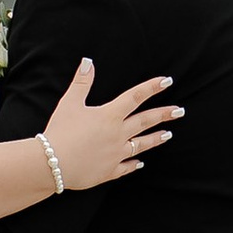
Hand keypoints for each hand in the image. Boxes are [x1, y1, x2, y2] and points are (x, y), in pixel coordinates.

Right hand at [41, 59, 179, 192]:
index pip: (135, 97)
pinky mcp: (109, 171)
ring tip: (168, 135)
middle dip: (164, 114)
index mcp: (110, 116)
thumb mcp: (70, 103)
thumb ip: (82, 82)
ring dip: (155, 139)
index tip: (166, 81)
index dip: (151, 87)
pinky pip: (126, 167)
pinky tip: (140, 163)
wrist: (53, 164)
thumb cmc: (60, 131)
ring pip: (141, 145)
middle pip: (145, 121)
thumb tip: (89, 62)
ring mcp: (116, 154)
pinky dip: (134, 164)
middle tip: (180, 111)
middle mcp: (118, 134)